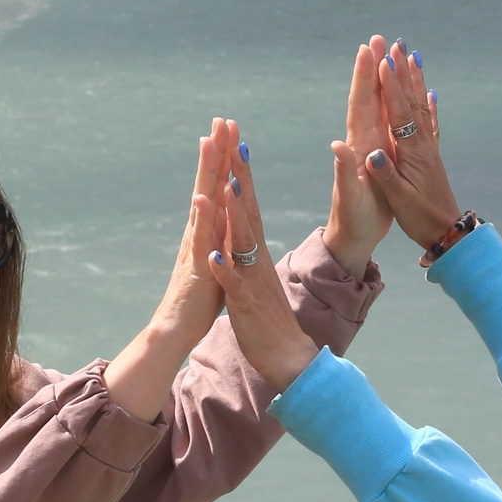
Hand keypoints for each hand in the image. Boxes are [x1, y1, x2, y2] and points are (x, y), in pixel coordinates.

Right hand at [107, 119, 234, 420]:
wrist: (175, 330)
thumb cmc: (197, 300)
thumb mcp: (215, 260)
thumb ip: (218, 238)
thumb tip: (225, 218)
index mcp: (206, 230)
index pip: (216, 187)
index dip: (222, 158)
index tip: (229, 130)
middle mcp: (197, 231)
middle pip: (207, 184)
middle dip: (215, 151)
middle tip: (221, 119)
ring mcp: (194, 246)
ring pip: (202, 202)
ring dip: (205, 172)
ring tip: (209, 142)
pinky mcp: (195, 266)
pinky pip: (199, 239)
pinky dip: (202, 218)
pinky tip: (202, 197)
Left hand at [202, 137, 318, 393]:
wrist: (287, 356)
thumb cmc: (268, 317)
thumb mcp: (256, 275)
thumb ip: (249, 250)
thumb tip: (243, 225)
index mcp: (257, 252)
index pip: (249, 207)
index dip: (242, 177)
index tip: (236, 145)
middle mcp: (257, 260)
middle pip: (248, 214)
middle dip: (240, 181)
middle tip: (235, 147)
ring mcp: (253, 281)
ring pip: (243, 244)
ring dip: (234, 217)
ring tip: (226, 189)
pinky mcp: (246, 306)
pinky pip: (234, 286)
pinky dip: (225, 271)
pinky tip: (214, 256)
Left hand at [324, 40, 392, 276]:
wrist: (353, 238)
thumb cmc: (353, 221)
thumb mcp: (351, 199)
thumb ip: (344, 172)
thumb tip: (337, 146)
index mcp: (359, 146)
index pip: (360, 104)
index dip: (364, 76)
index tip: (367, 48)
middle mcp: (364, 141)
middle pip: (369, 97)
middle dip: (373, 67)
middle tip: (378, 38)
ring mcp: (373, 148)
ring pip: (382, 106)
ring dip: (386, 81)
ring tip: (390, 56)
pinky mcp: (382, 157)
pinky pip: (393, 123)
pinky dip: (399, 106)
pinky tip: (407, 96)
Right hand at [360, 38, 464, 250]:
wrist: (449, 232)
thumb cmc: (420, 218)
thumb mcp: (398, 200)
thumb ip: (384, 175)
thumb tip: (369, 153)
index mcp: (412, 153)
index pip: (398, 112)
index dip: (390, 86)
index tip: (383, 60)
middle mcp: (422, 144)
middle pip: (411, 100)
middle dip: (401, 71)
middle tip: (394, 43)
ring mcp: (429, 148)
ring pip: (422, 106)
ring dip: (415, 80)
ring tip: (412, 56)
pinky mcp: (433, 155)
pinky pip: (430, 123)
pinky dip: (429, 105)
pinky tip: (431, 93)